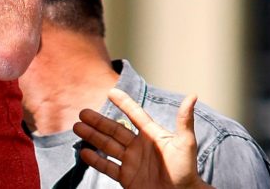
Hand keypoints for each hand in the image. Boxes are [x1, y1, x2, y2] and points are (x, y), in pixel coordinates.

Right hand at [73, 88, 211, 188]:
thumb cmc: (186, 171)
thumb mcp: (185, 144)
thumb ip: (184, 121)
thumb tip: (192, 96)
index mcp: (151, 136)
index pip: (135, 115)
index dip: (124, 103)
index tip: (111, 92)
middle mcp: (139, 147)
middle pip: (114, 130)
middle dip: (98, 121)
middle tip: (82, 113)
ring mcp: (131, 162)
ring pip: (108, 146)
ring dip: (92, 136)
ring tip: (77, 127)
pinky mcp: (127, 178)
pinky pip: (108, 167)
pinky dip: (95, 160)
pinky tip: (84, 152)